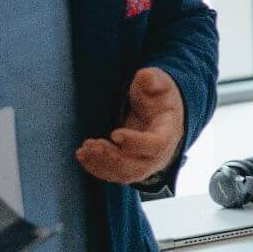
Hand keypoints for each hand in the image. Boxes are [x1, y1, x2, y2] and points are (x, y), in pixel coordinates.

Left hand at [76, 67, 184, 184]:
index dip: (136, 143)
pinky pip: (115, 175)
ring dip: (102, 165)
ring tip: (84, 149)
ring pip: (125, 175)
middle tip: (92, 144)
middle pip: (139, 167)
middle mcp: (160, 154)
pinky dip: (97, 168)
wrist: (161, 112)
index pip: (156, 145)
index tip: (114, 133)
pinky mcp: (132, 167)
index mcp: (169, 132)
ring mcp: (146, 163)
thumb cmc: (159, 97)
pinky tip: (83, 155)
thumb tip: (146, 75)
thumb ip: (154, 79)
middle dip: (112, 159)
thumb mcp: (160, 84)